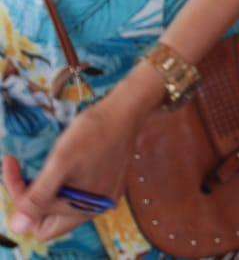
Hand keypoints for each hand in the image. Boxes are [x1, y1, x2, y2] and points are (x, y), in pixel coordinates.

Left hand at [3, 89, 143, 241]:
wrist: (124, 111)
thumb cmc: (94, 132)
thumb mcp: (60, 161)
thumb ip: (38, 196)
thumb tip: (17, 227)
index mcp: (83, 208)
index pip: (38, 224)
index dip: (22, 204)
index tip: (14, 171)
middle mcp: (94, 208)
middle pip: (49, 217)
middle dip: (32, 197)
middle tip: (22, 170)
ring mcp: (102, 197)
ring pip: (61, 204)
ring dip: (46, 188)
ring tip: (45, 164)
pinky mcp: (107, 184)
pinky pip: (76, 193)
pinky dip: (63, 182)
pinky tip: (63, 164)